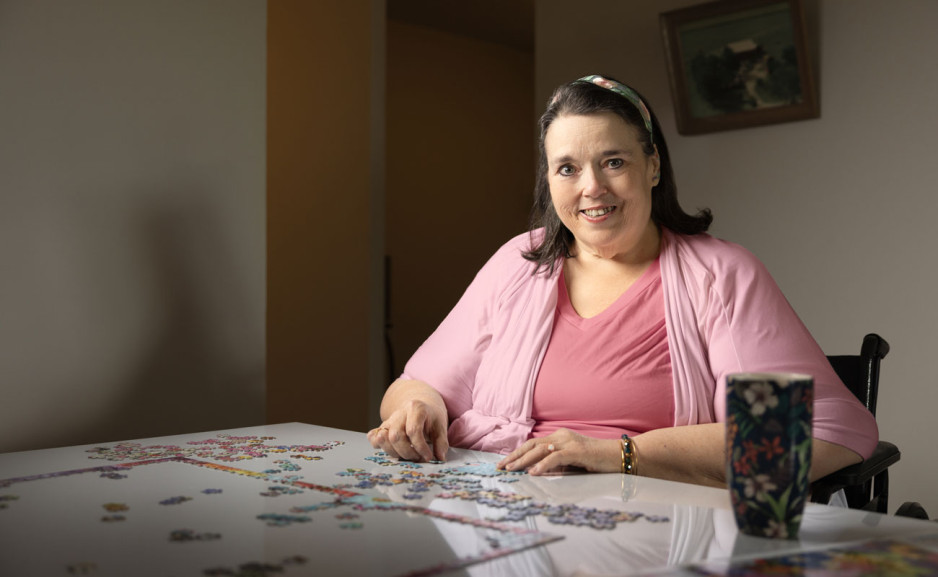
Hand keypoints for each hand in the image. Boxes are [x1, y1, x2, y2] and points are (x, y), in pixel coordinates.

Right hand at [367, 399, 448, 461]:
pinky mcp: (383, 427)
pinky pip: (373, 436)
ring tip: (408, 456)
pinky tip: (390, 450)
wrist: (420, 407)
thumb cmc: (431, 418)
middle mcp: (400, 413)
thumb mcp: (441, 426)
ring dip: (395, 453)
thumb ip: (441, 442)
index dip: (420, 447)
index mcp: (416, 408)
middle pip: (396, 435)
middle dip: (407, 452)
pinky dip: (377, 445)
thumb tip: (440, 458)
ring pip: (384, 438)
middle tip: (418, 458)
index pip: (413, 430)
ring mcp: (389, 420)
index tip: (428, 457)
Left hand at [497, 428, 619, 475]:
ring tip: (511, 470)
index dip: (517, 453)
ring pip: (539, 450)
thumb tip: (536, 471)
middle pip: (531, 445)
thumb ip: (556, 464)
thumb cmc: (597, 461)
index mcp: (559, 437)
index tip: (504, 464)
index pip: (533, 444)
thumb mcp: (572, 462)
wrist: (619, 456)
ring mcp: (568, 442)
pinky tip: (533, 472)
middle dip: (514, 456)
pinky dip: (542, 465)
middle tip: (500, 467)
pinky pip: (555, 457)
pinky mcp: (577, 451)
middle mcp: (561, 436)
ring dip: (523, 461)